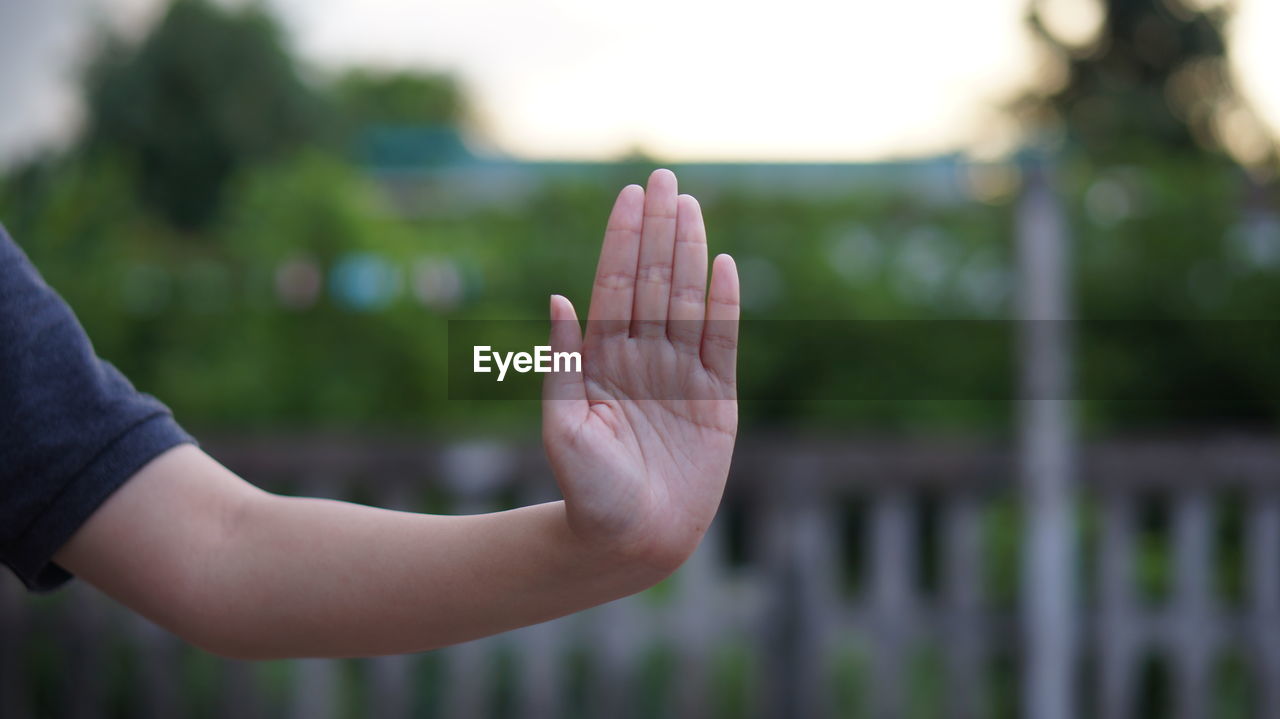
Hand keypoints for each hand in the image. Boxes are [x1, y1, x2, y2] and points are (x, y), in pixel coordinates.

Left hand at [542, 169, 739, 570]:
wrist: (630, 540)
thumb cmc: (587, 491)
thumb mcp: (562, 427)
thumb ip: (561, 363)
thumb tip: (558, 299)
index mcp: (601, 359)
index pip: (615, 285)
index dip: (622, 240)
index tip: (629, 195)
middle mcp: (641, 357)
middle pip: (653, 280)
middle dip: (657, 229)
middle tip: (663, 177)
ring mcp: (679, 374)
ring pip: (687, 299)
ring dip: (689, 252)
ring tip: (689, 205)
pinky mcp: (714, 398)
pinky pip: (721, 340)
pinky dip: (724, 304)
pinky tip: (723, 264)